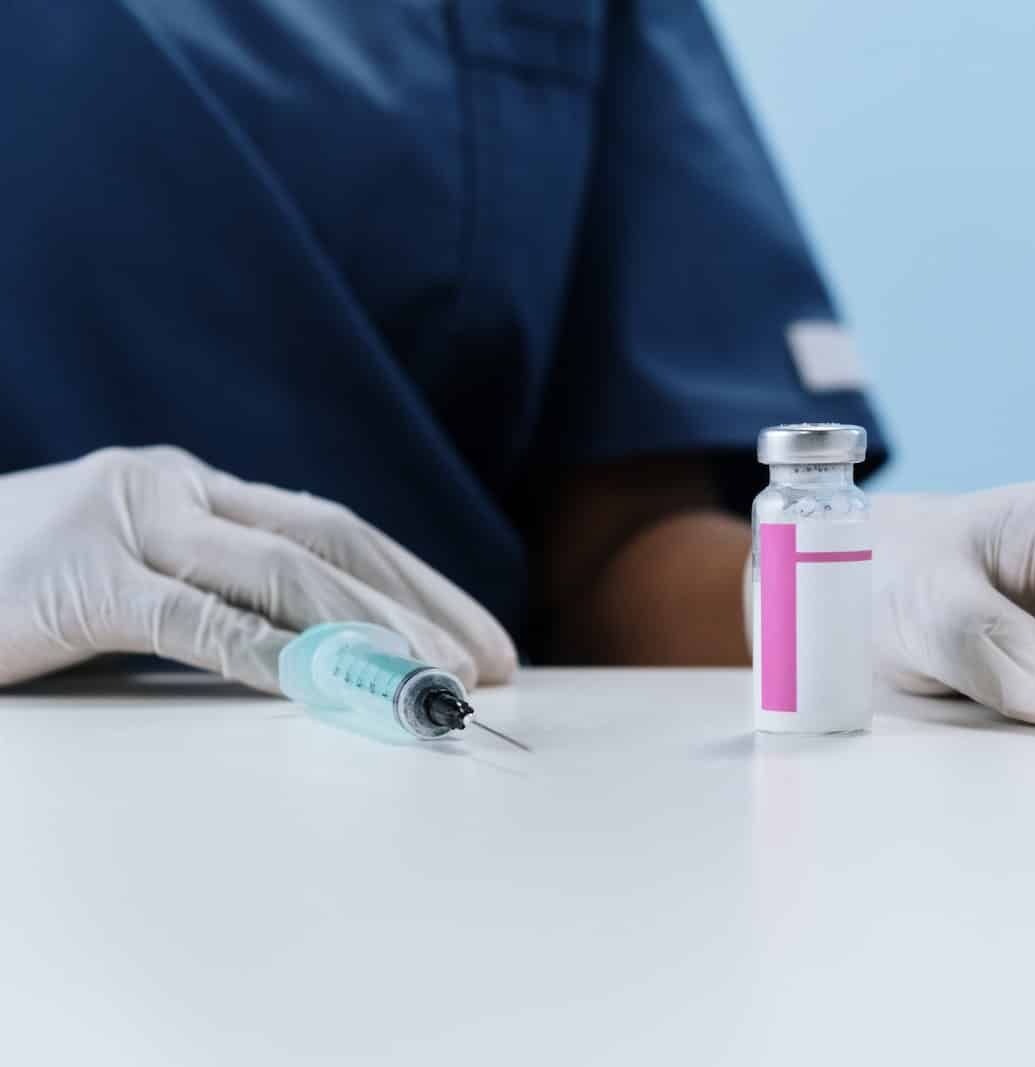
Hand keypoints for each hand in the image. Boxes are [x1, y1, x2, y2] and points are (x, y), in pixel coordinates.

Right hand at [0, 447, 515, 692]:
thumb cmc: (3, 595)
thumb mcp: (120, 583)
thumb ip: (208, 598)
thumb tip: (320, 662)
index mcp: (185, 489)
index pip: (331, 527)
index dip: (415, 581)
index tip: (477, 634)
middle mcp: (169, 488)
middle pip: (332, 539)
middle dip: (422, 604)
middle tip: (488, 664)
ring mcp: (125, 523)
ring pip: (286, 572)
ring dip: (375, 633)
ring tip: (436, 685)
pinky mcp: (82, 579)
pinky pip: (204, 624)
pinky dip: (282, 660)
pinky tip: (339, 695)